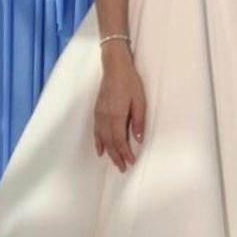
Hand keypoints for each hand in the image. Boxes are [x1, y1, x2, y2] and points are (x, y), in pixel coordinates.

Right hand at [94, 45, 146, 172]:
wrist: (115, 68)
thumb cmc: (130, 82)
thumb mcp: (140, 100)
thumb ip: (139, 120)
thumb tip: (138, 138)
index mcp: (117, 115)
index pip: (120, 140)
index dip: (125, 153)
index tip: (131, 162)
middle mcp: (106, 117)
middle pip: (110, 142)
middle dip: (116, 157)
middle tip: (123, 168)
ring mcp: (99, 114)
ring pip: (102, 138)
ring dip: (108, 152)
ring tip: (114, 162)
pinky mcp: (97, 111)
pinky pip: (96, 131)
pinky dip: (98, 142)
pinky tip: (100, 150)